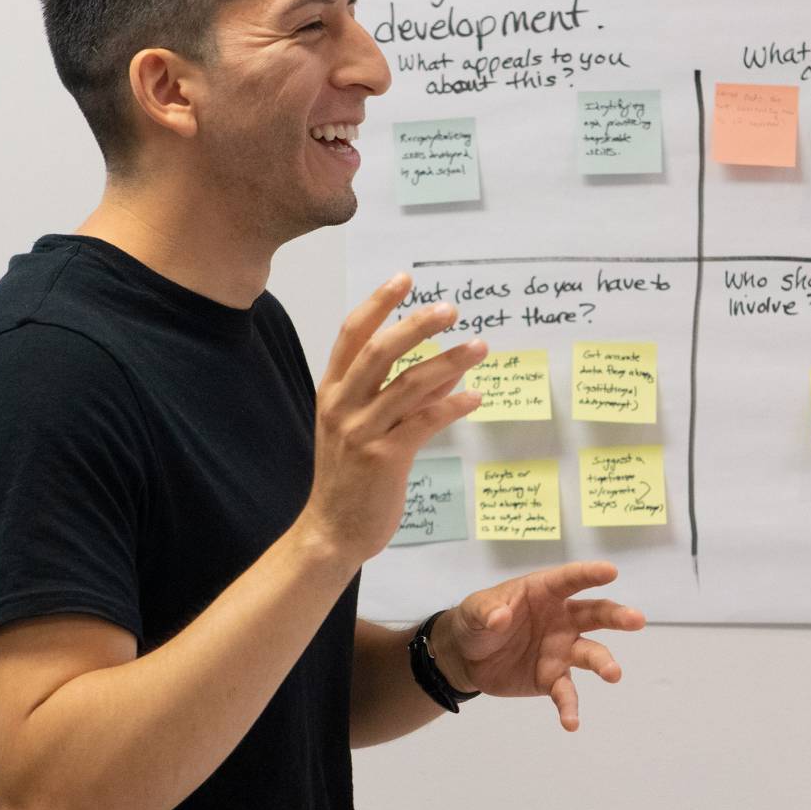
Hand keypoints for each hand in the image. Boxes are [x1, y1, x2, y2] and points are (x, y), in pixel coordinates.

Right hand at [301, 274, 486, 567]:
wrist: (331, 531)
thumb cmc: (348, 479)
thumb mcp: (360, 429)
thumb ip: (396, 397)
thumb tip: (443, 369)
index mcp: (332, 392)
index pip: (351, 335)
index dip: (378, 304)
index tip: (405, 278)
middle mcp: (343, 406)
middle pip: (380, 351)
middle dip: (417, 324)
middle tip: (451, 308)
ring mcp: (362, 432)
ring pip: (409, 383)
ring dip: (449, 361)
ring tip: (479, 346)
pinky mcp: (385, 459)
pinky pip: (425, 422)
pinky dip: (453, 404)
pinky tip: (475, 395)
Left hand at [430, 563, 644, 732]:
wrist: (466, 657)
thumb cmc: (477, 621)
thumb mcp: (474, 611)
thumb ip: (487, 612)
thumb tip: (500, 618)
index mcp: (545, 594)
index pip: (570, 580)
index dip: (590, 574)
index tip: (611, 571)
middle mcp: (562, 619)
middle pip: (596, 614)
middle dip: (617, 616)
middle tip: (637, 620)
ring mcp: (561, 650)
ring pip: (590, 654)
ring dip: (604, 663)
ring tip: (614, 674)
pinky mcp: (552, 678)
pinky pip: (566, 692)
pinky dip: (570, 707)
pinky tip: (571, 722)